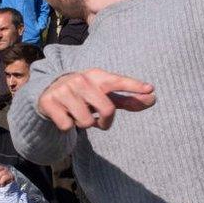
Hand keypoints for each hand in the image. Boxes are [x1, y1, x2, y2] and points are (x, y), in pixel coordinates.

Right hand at [37, 69, 155, 131]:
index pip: (118, 81)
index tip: (150, 89)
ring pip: (86, 122)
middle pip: (107, 109)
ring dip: (84, 124)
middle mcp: (81, 79)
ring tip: (78, 114)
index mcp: (97, 76)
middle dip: (105, 122)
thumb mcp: (105, 94)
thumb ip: (129, 99)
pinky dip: (68, 126)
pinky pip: (67, 126)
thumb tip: (154, 98)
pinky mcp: (49, 101)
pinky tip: (64, 115)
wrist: (50, 91)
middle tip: (98, 120)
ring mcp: (64, 90)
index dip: (134, 86)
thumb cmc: (86, 95)